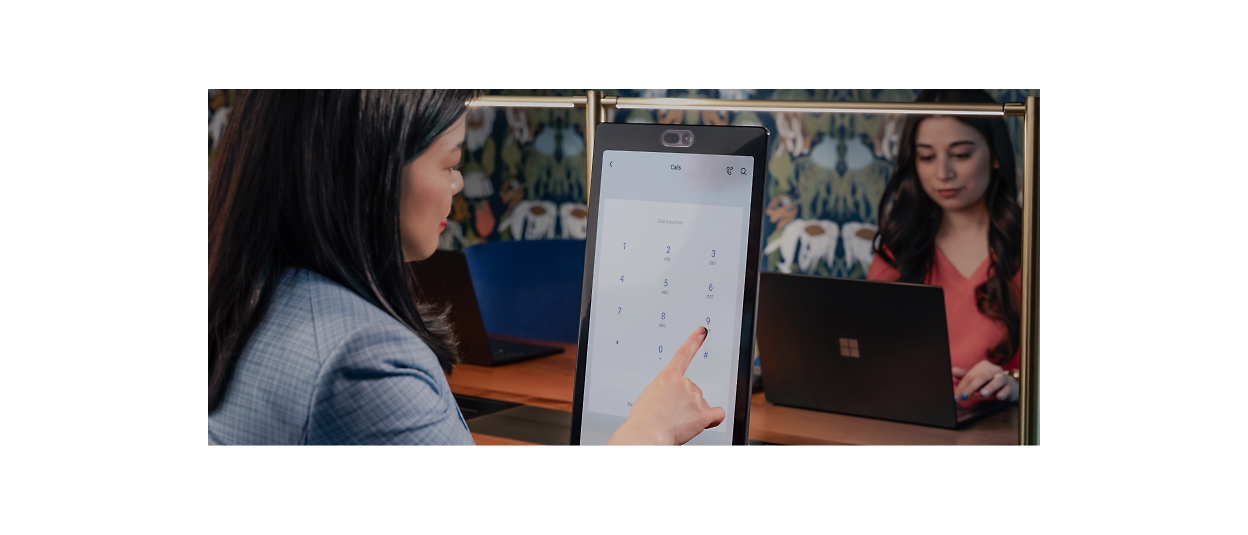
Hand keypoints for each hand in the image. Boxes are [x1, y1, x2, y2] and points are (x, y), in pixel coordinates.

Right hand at [607, 326, 725, 444]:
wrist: (645, 435)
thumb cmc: (643, 421)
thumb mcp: (648, 397)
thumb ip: (664, 392)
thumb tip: (673, 402)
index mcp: (667, 377)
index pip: (684, 354)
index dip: (694, 341)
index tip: (702, 331)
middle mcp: (684, 383)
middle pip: (692, 392)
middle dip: (685, 404)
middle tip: (670, 416)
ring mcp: (695, 398)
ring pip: (701, 405)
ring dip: (692, 415)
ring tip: (676, 424)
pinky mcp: (703, 413)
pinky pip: (717, 414)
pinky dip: (712, 419)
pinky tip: (702, 424)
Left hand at [952, 360, 1018, 402]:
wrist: (1010, 386)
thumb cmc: (989, 382)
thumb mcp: (976, 379)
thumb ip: (964, 376)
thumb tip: (951, 371)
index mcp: (983, 366)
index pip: (970, 376)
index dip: (962, 386)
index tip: (956, 397)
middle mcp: (993, 370)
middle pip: (981, 377)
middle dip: (971, 388)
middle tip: (964, 396)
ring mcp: (1003, 377)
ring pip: (996, 381)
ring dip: (989, 387)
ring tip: (982, 394)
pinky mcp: (1011, 387)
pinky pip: (1007, 389)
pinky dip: (1003, 393)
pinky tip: (999, 397)